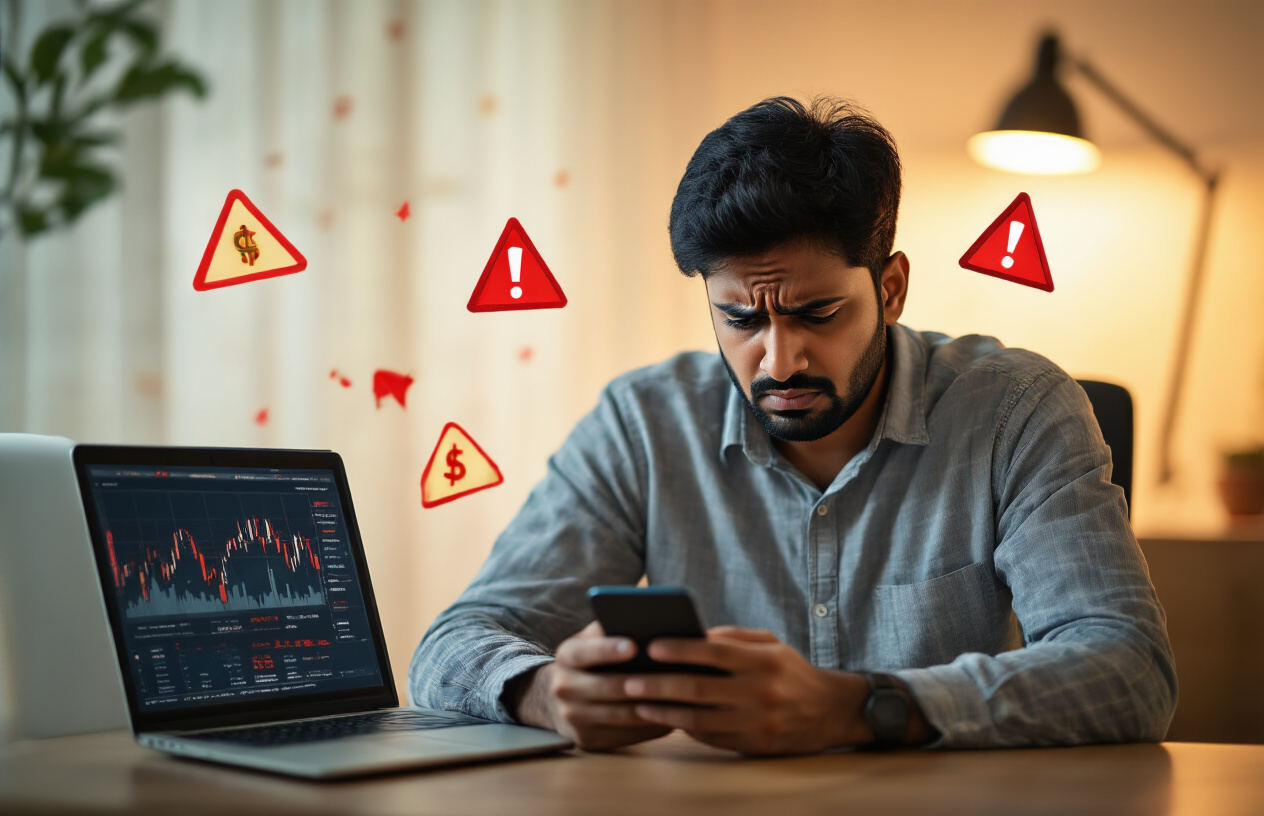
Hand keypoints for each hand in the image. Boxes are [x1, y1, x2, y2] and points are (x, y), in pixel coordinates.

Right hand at [505, 621, 671, 750]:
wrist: (564, 696)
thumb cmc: (593, 659)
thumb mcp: (594, 639)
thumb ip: (612, 627)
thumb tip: (647, 616)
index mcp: (566, 656)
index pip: (585, 652)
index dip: (609, 649)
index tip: (634, 645)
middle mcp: (563, 687)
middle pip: (607, 687)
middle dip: (640, 682)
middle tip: (672, 676)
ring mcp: (573, 717)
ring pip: (621, 715)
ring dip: (653, 707)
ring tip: (681, 697)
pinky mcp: (588, 740)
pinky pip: (626, 735)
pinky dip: (651, 726)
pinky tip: (672, 715)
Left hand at [621, 626, 874, 755]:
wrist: (830, 711)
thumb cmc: (790, 671)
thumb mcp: (771, 644)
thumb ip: (734, 638)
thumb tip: (692, 637)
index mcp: (764, 661)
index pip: (715, 652)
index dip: (680, 649)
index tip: (651, 646)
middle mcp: (760, 692)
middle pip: (699, 688)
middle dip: (660, 684)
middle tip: (630, 680)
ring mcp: (756, 722)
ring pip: (699, 718)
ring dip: (663, 711)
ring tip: (638, 703)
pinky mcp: (753, 745)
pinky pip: (709, 737)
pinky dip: (683, 727)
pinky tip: (664, 718)